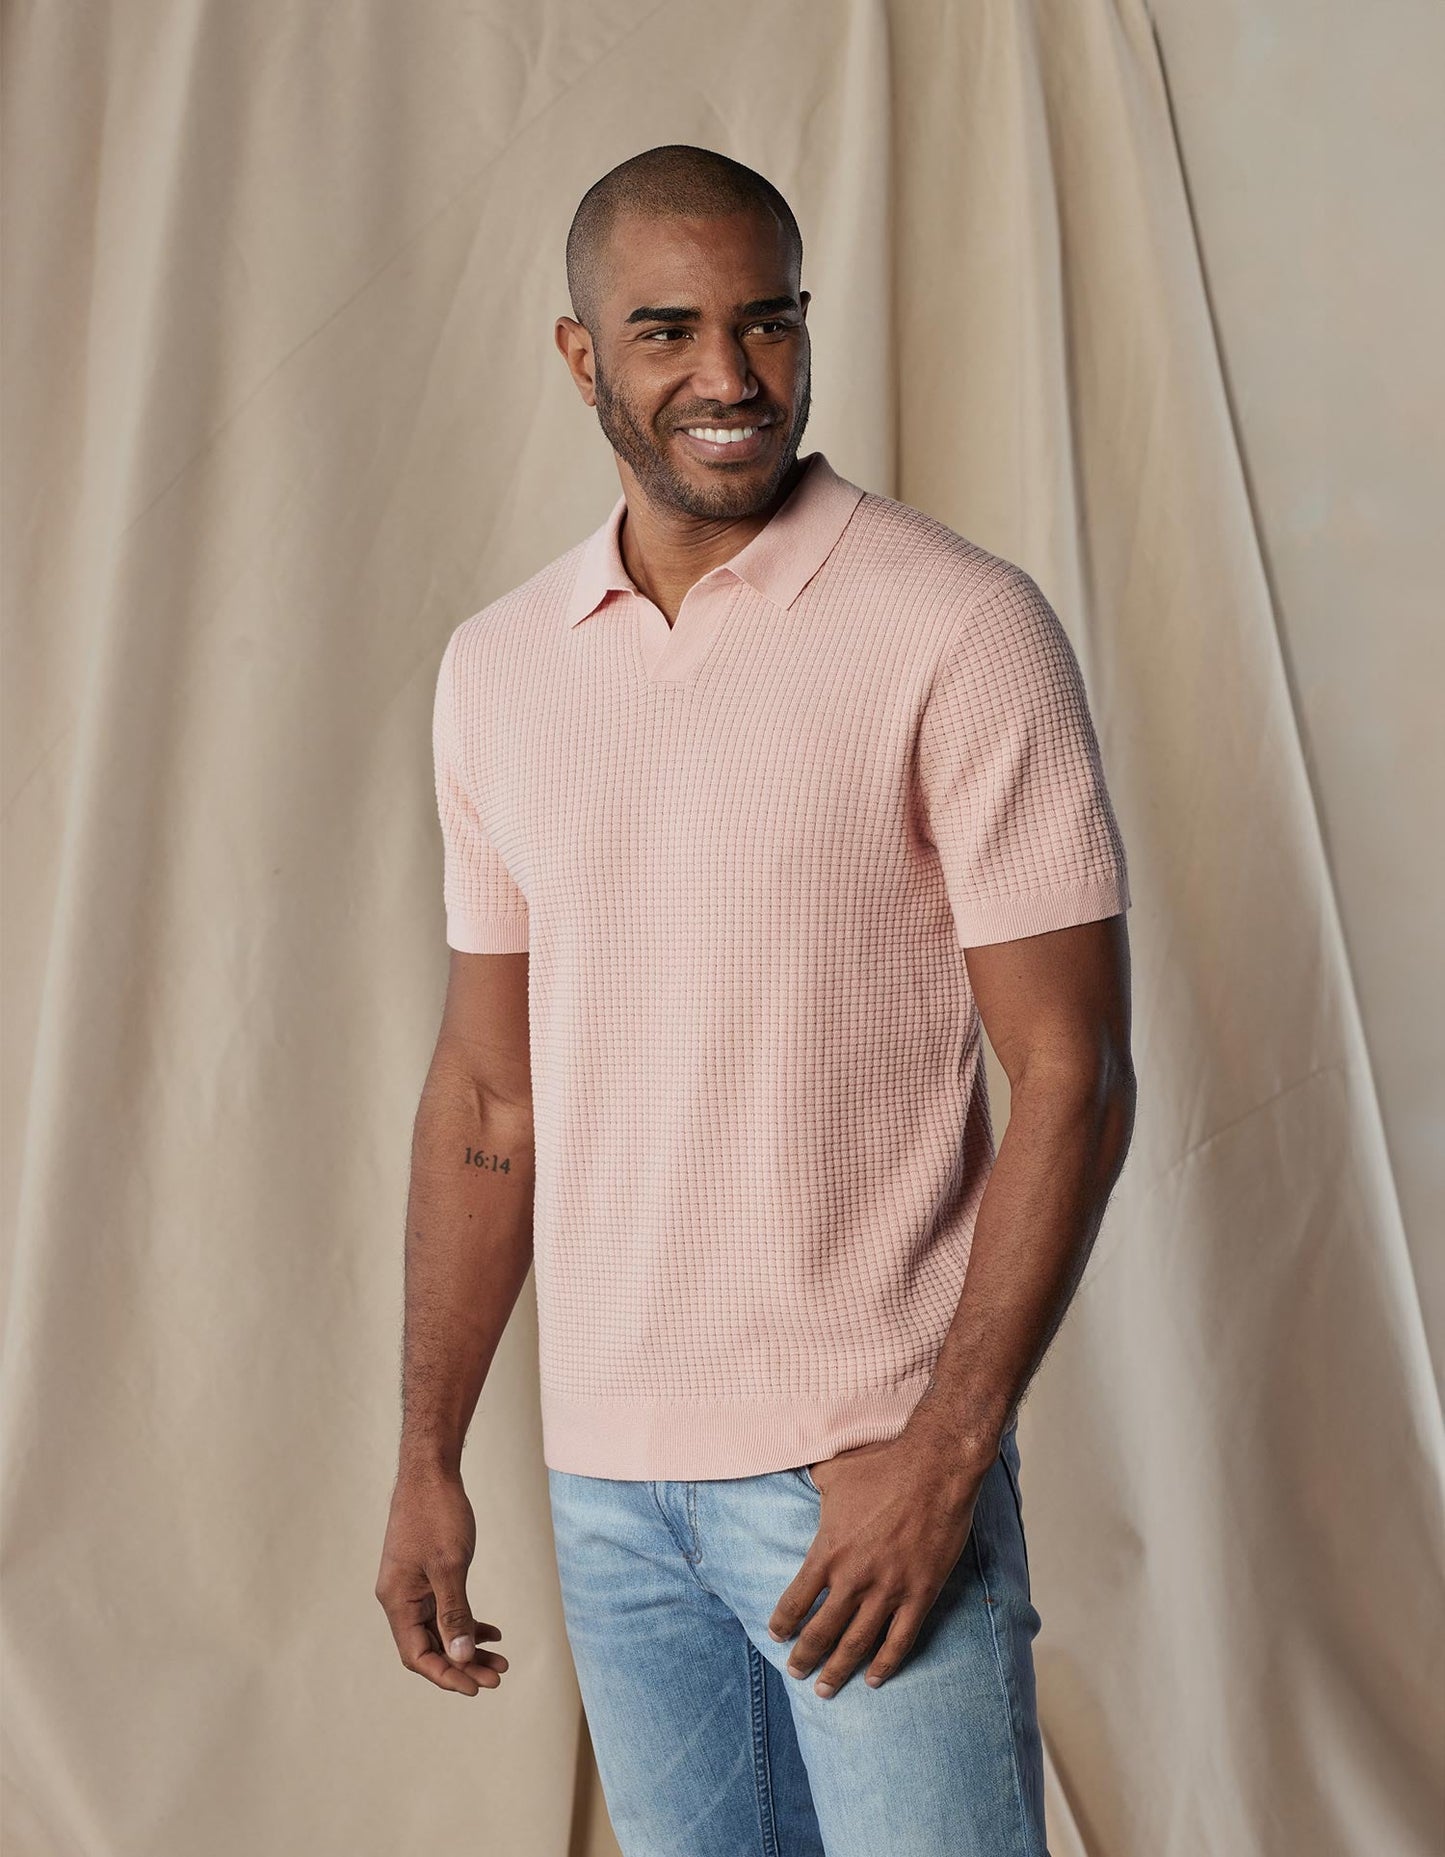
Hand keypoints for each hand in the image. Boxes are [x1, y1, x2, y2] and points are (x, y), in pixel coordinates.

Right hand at [375, 1466, 509, 1695]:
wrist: (431, 1473)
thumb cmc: (436, 1514)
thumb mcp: (450, 1566)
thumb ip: (454, 1613)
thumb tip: (459, 1657)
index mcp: (397, 1601)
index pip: (418, 1655)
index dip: (446, 1675)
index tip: (476, 1687)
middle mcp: (401, 1599)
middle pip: (430, 1648)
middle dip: (463, 1665)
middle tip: (497, 1677)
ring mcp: (413, 1588)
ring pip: (440, 1631)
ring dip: (468, 1647)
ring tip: (500, 1661)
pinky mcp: (426, 1577)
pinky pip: (445, 1611)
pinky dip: (467, 1623)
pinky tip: (492, 1632)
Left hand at [768, 1421, 986, 1698]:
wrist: (935, 1468)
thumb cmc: (883, 1465)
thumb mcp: (834, 1470)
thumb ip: (812, 1481)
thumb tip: (797, 1469)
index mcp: (828, 1551)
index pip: (796, 1599)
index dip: (784, 1622)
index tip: (777, 1636)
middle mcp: (854, 1577)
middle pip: (822, 1630)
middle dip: (805, 1656)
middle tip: (795, 1673)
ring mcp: (888, 1589)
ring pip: (857, 1643)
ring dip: (838, 1670)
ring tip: (826, 1689)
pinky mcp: (920, 1593)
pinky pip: (900, 1639)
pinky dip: (886, 1664)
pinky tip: (874, 1679)